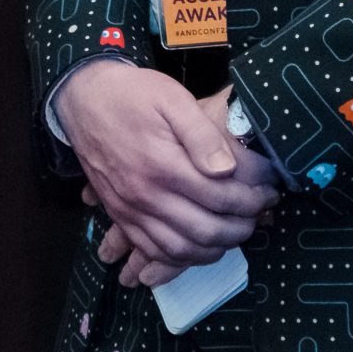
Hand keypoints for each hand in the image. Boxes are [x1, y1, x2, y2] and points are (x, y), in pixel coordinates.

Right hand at [57, 63, 276, 284]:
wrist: (83, 100)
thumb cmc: (132, 95)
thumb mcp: (171, 98)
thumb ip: (202, 133)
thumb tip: (228, 169)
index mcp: (163, 164)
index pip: (221, 197)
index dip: (252, 200)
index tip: (269, 192)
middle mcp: (146, 195)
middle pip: (206, 230)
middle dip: (242, 227)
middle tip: (260, 214)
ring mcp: (131, 210)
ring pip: (181, 249)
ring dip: (216, 248)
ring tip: (237, 231)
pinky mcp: (120, 215)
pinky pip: (153, 250)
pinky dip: (182, 257)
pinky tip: (200, 246)